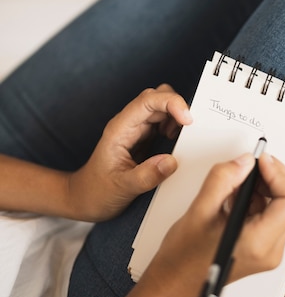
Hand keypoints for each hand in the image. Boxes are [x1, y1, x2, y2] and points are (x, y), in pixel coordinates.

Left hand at [66, 84, 191, 221]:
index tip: (187, 120)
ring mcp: (136, 129)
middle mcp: (129, 124)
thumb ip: (146, 176)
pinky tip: (175, 143)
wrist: (84, 199)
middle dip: (176, 107)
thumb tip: (171, 162)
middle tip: (188, 129)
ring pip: (161, 107)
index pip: (147, 101)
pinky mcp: (143, 138)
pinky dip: (175, 127)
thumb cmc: (96, 192)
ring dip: (176, 117)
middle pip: (157, 97)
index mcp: (120, 129)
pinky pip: (162, 122)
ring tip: (180, 139)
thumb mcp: (121, 189)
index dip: (171, 103)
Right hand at [132, 152, 284, 296]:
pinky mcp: (263, 246)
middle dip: (272, 176)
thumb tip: (245, 162)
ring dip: (265, 185)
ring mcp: (268, 249)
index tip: (261, 161)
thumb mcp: (200, 209)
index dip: (278, 174)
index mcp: (259, 243)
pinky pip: (272, 213)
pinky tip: (238, 194)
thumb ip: (224, 179)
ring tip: (240, 181)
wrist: (177, 280)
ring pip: (283, 205)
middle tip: (251, 165)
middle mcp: (270, 250)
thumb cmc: (184, 257)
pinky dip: (259, 197)